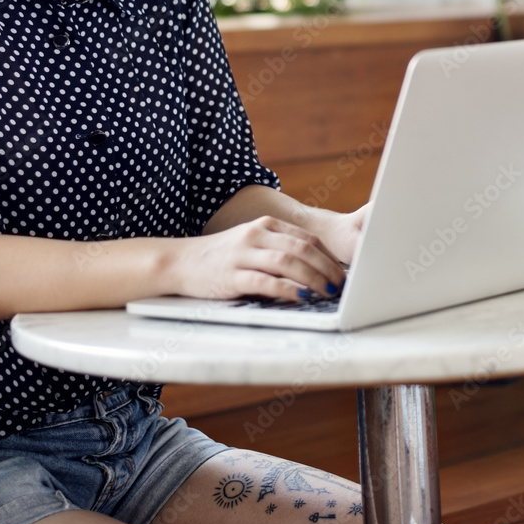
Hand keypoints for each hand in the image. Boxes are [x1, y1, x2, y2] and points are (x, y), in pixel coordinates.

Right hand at [171, 215, 347, 301]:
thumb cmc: (220, 257)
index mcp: (264, 225)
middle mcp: (255, 236)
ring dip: (313, 278)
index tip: (343, 272)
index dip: (329, 256)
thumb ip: (277, 249)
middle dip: (327, 268)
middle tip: (342, 285)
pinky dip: (286, 290)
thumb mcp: (250, 243)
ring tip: (328, 293)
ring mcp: (243, 255)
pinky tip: (300, 298)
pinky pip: (265, 281)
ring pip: (287, 262)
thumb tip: (315, 268)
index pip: (306, 238)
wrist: (180, 261)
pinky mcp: (232, 276)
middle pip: (302, 249)